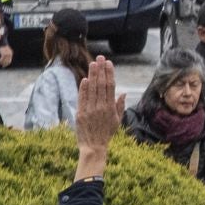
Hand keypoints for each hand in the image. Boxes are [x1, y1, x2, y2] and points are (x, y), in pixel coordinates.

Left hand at [73, 57, 120, 180]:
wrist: (93, 146)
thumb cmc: (106, 133)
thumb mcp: (117, 121)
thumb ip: (119, 106)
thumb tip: (123, 93)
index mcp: (110, 108)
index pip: (110, 86)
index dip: (109, 74)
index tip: (109, 64)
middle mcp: (101, 107)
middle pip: (101, 84)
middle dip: (101, 70)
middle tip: (100, 58)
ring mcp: (90, 109)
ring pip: (92, 89)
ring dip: (92, 75)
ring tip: (93, 64)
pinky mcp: (80, 113)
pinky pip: (82, 98)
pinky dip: (83, 89)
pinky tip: (85, 79)